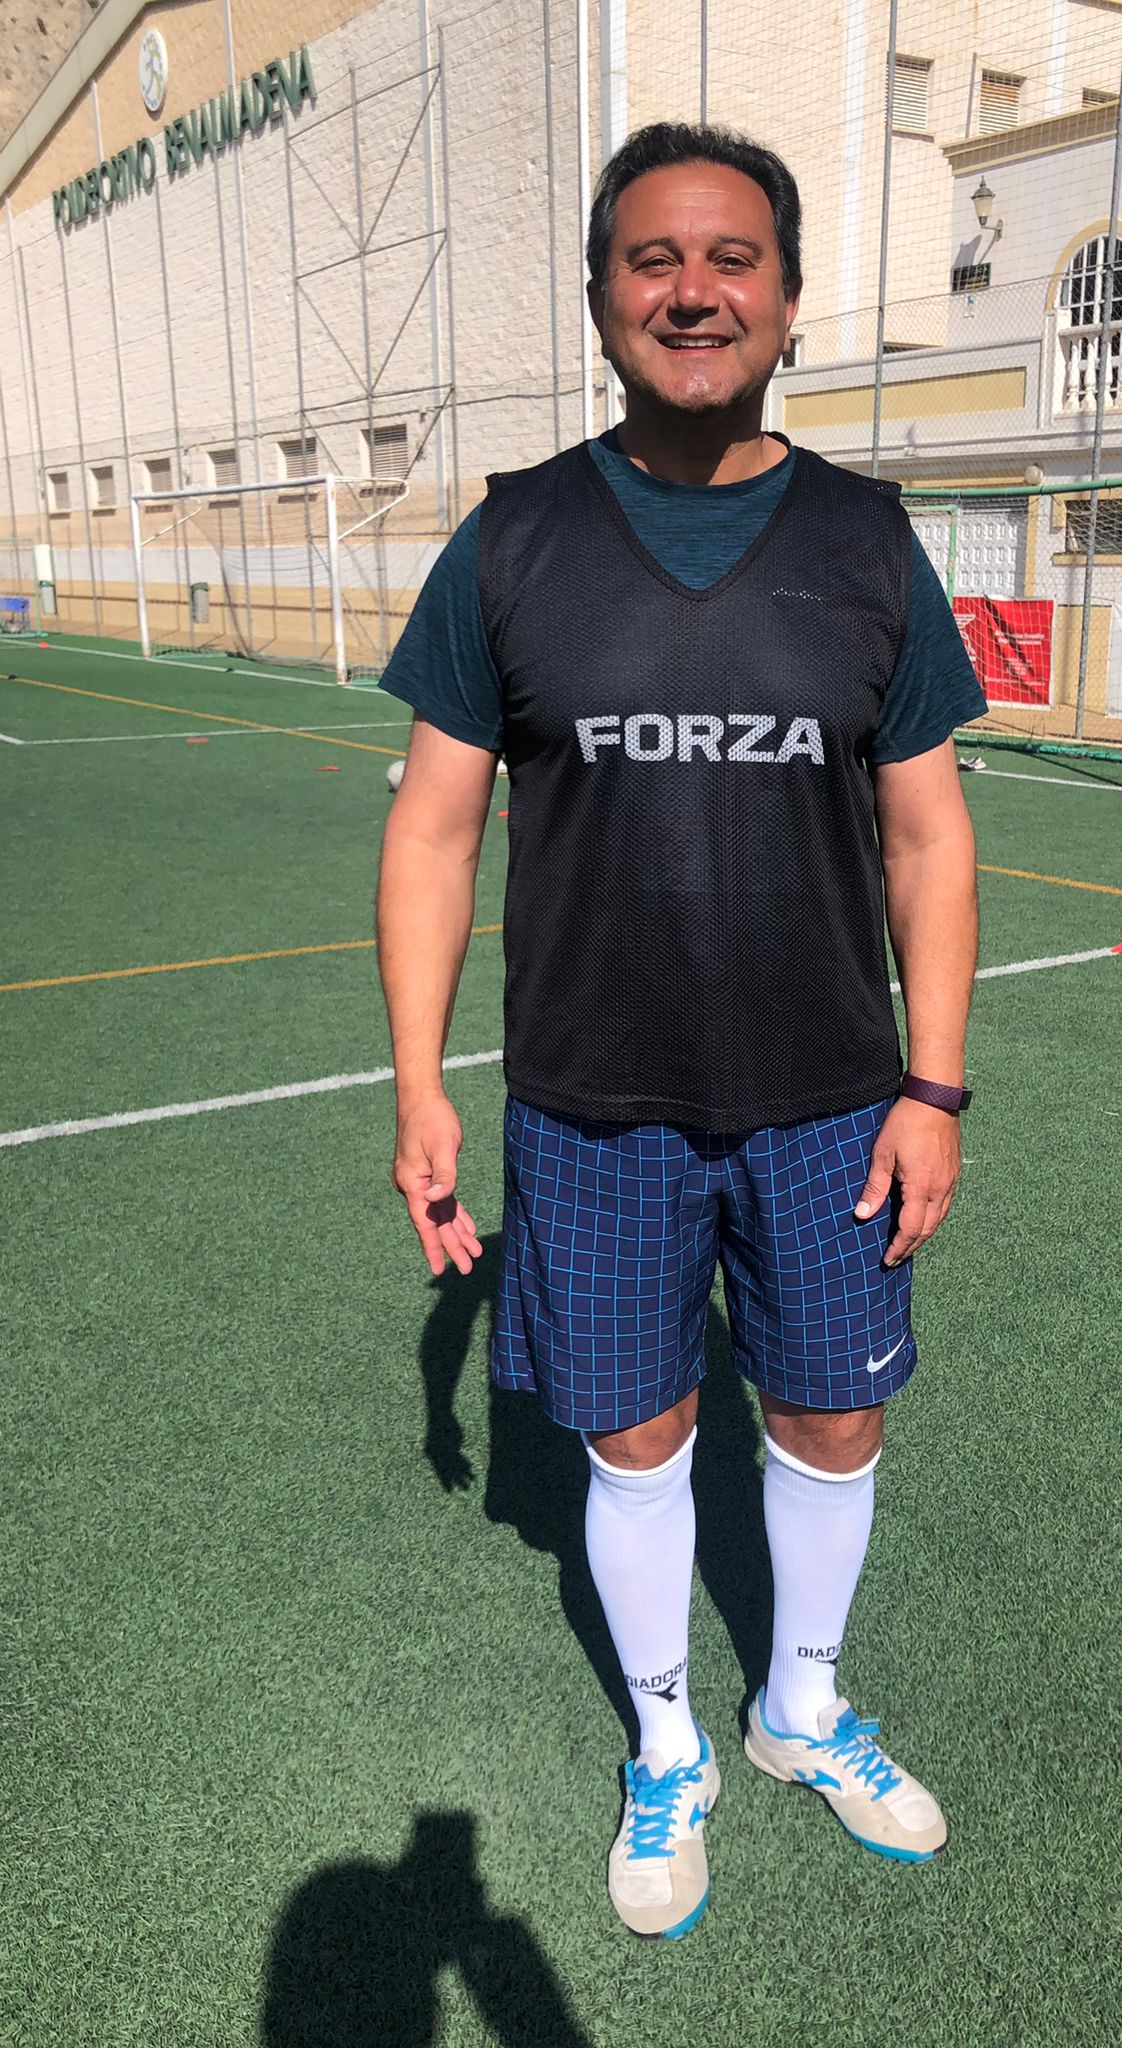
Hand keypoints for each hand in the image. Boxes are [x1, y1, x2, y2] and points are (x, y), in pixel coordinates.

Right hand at [393, 1092, 483, 1275]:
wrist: (420, 1097)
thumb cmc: (432, 1119)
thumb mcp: (444, 1146)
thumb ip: (444, 1174)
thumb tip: (438, 1198)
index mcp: (413, 1183)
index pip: (425, 1222)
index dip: (433, 1246)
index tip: (438, 1269)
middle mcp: (413, 1186)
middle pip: (434, 1223)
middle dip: (450, 1246)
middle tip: (466, 1268)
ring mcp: (419, 1181)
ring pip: (440, 1214)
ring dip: (455, 1232)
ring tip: (472, 1253)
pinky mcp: (427, 1173)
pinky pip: (442, 1200)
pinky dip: (454, 1214)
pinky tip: (466, 1227)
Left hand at [854, 1096, 961, 1265]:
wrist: (934, 1098)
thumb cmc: (905, 1123)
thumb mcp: (883, 1154)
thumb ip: (875, 1187)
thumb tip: (863, 1214)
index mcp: (922, 1188)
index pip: (911, 1229)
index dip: (899, 1247)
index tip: (888, 1259)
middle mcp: (940, 1189)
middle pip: (928, 1229)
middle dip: (911, 1246)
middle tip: (897, 1257)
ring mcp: (951, 1181)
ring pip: (939, 1218)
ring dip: (924, 1234)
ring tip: (909, 1243)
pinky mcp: (954, 1172)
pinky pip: (945, 1204)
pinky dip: (933, 1218)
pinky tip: (924, 1217)